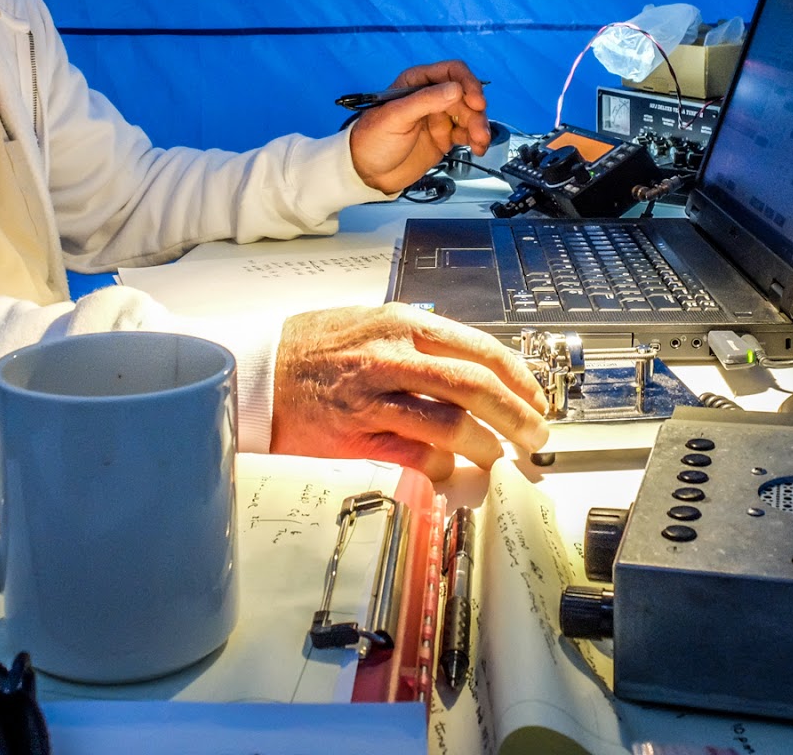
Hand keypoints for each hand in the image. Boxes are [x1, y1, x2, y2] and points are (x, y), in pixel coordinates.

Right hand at [271, 303, 549, 479]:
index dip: (519, 378)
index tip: (536, 398)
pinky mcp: (356, 438)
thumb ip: (419, 338)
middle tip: (535, 437)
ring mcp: (373, 400)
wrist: (256, 372)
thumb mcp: (369, 322)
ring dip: (485, 448)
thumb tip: (475, 363)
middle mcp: (391, 358)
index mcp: (401, 325)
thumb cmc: (314, 348)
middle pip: (476, 387)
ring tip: (495, 458)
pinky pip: (415, 458)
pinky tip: (449, 470)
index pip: (479, 348)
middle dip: (517, 416)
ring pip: (451, 426)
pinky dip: (442, 468)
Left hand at [347, 60, 489, 193]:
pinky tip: (477, 147)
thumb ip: (425, 101)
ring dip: (479, 126)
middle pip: (465, 95)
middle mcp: (430, 96)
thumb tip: (455, 89)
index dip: (468, 84)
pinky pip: (467, 132)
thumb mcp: (395, 117)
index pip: (451, 72)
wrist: (366, 173)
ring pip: (469, 114)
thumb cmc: (371, 140)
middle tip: (478, 131)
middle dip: (475, 112)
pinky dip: (476, 139)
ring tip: (479, 142)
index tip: (476, 102)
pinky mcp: (444, 136)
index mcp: (416, 82)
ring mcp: (438, 117)